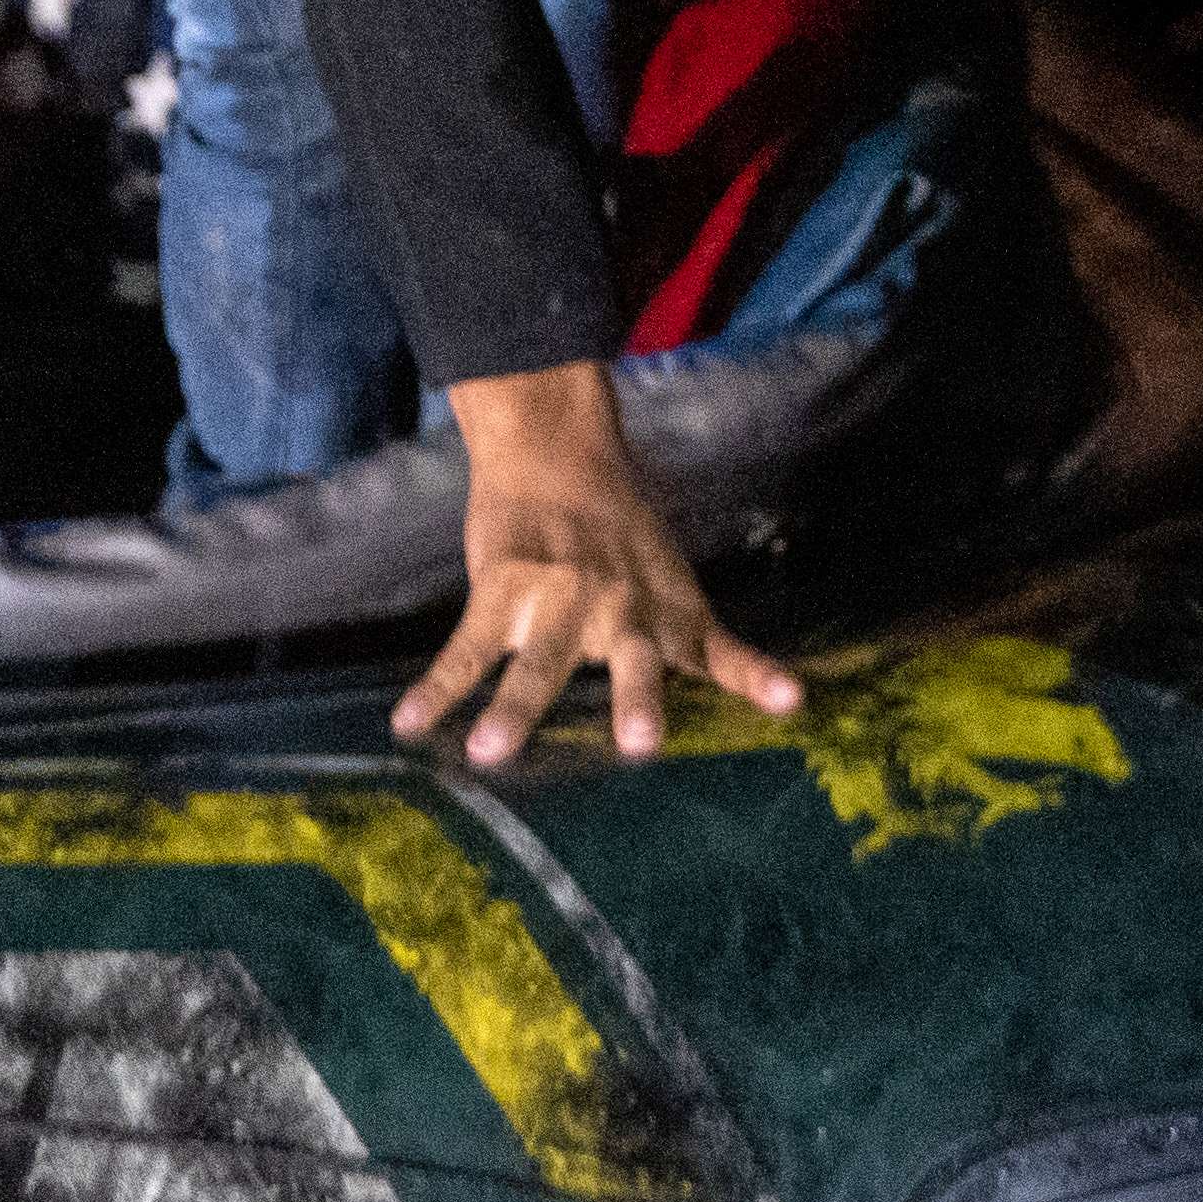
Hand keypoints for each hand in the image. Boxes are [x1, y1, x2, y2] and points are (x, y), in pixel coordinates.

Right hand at [394, 365, 800, 769]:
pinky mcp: (502, 586)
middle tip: (639, 744)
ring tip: (489, 750)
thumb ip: (682, 640)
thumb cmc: (617, 533)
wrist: (557, 451)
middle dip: (635, 698)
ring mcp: (560, 596)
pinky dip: (438, 687)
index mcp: (668, 607)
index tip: (792, 700)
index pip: (721, 650)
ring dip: (515, 704)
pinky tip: (410, 721)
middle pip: (633, 659)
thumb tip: (700, 709)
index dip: (757, 676)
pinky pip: (468, 647)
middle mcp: (622, 606)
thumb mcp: (667, 578)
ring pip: (541, 657)